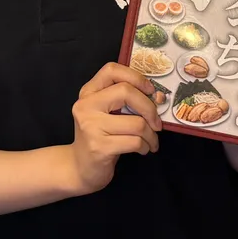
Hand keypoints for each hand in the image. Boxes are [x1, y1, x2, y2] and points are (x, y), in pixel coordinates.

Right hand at [69, 63, 160, 194]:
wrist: (80, 168)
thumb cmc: (100, 137)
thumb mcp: (105, 113)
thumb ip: (123, 100)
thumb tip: (157, 96)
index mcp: (88, 93)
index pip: (111, 70)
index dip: (136, 77)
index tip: (150, 91)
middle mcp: (86, 106)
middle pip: (126, 92)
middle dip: (150, 108)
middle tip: (157, 123)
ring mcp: (91, 127)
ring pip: (137, 123)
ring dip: (151, 134)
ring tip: (150, 141)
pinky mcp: (99, 147)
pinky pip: (135, 142)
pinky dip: (145, 147)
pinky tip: (143, 150)